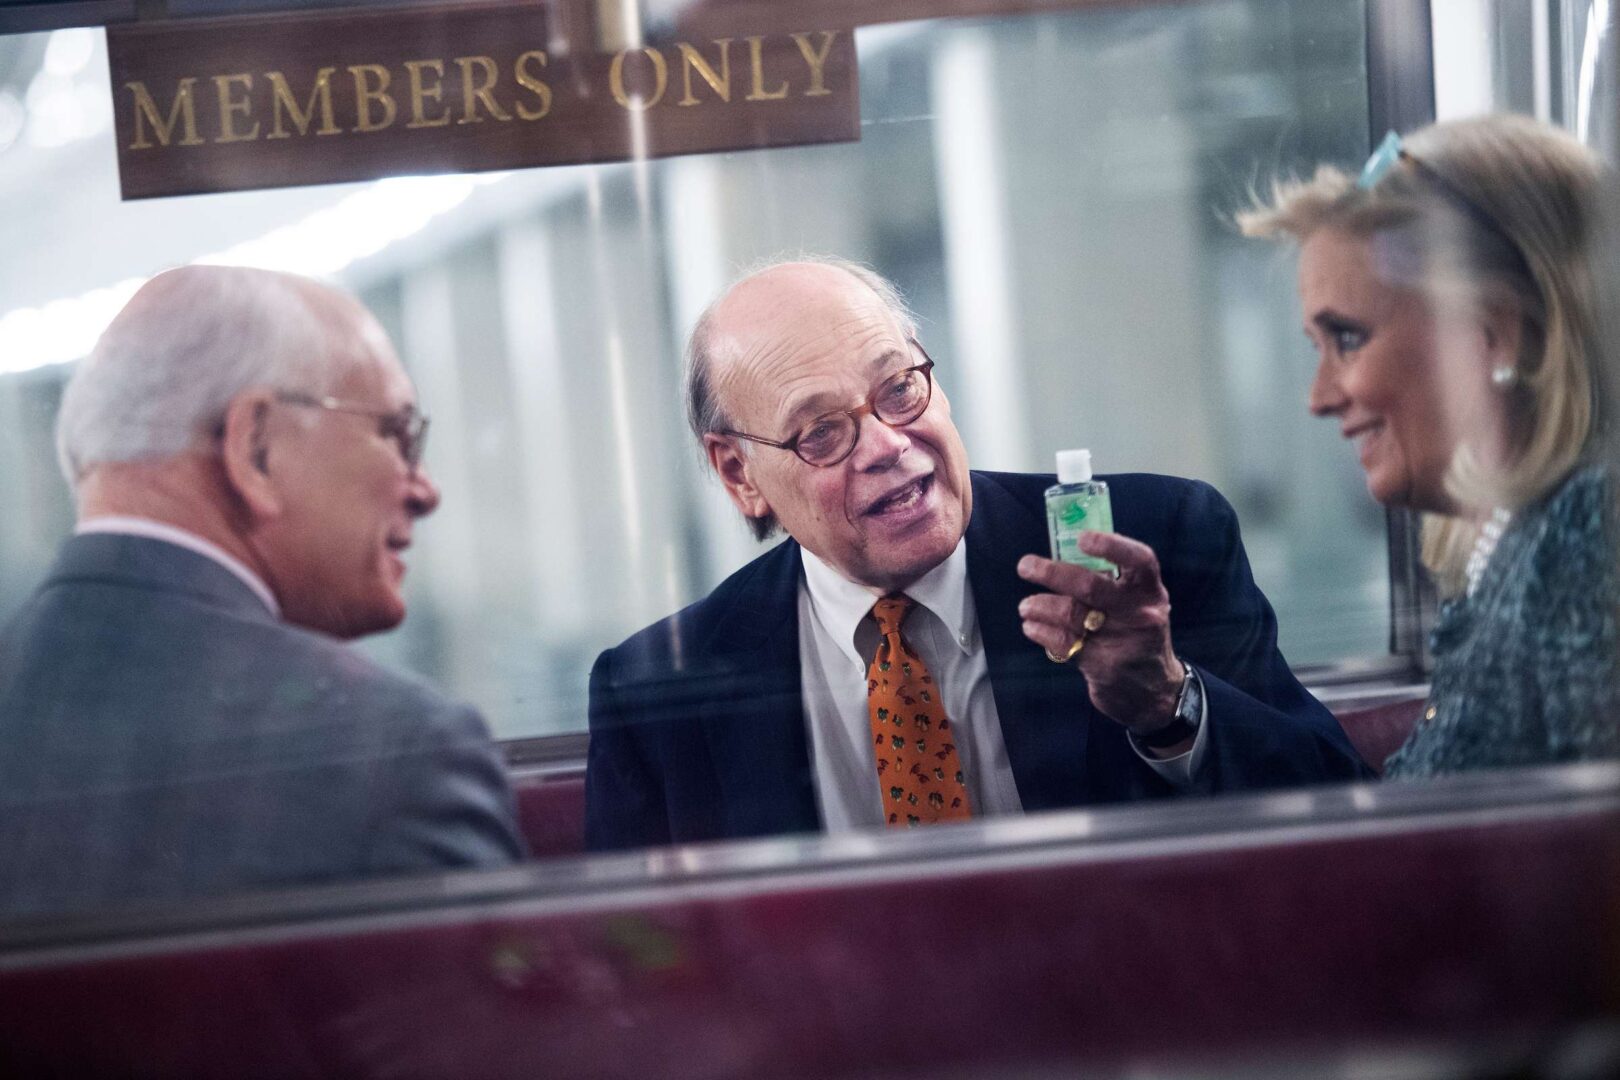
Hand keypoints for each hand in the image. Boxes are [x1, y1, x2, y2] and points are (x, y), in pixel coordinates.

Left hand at [1017, 531, 1182, 732]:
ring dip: (1039, 605)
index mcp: (1150, 591)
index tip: (1082, 539)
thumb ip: (1113, 582)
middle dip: (1050, 573)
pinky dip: (1040, 631)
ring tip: (1026, 606)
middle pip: (1090, 586)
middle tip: (1025, 566)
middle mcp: (1140, 613)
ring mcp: (1121, 640)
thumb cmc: (1137, 634)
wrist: (1154, 691)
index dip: (1111, 545)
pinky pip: (1062, 642)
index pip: (1139, 560)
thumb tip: (1064, 554)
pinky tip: (1032, 627)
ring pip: (1069, 614)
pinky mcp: (1102, 665)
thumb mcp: (1139, 605)